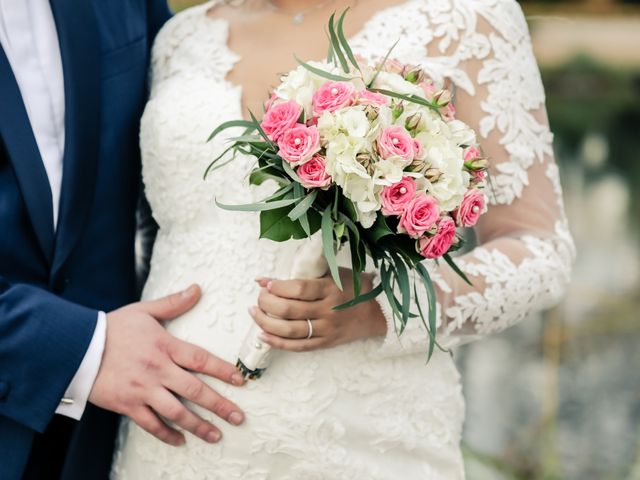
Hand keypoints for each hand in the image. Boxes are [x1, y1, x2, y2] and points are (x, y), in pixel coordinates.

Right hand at [88, 284, 245, 446]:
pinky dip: (167, 434)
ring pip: (176, 412)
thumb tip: (197, 288)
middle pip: (194, 390)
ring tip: (216, 435)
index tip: (240, 381)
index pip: (201, 359)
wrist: (76, 348)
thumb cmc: (112, 328)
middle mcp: (157, 370)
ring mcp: (143, 390)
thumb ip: (173, 303)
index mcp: (164, 346)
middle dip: (219, 405)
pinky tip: (181, 440)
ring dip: (198, 425)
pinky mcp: (128, 405)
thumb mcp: (144, 311)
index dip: (223, 370)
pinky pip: (151, 424)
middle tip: (237, 417)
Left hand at [250, 268, 385, 351]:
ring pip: (289, 330)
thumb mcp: (334, 273)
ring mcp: (327, 329)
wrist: (379, 311)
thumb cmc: (353, 287)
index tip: (266, 284)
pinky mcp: (326, 343)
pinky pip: (297, 346)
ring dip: (266, 322)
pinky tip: (263, 335)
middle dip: (267, 303)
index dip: (278, 287)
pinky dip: (277, 342)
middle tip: (259, 298)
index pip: (298, 288)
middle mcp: (328, 310)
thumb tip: (266, 279)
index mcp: (331, 289)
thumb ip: (304, 274)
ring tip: (255, 313)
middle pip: (289, 310)